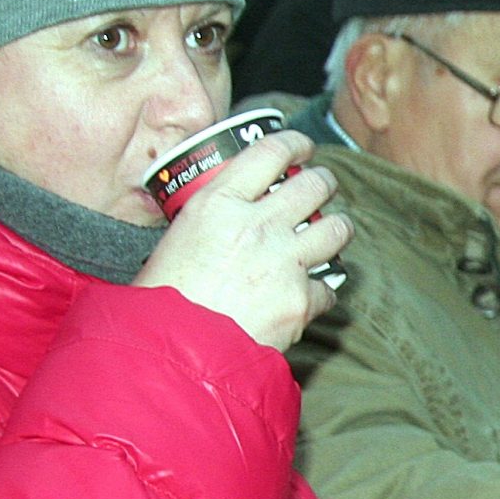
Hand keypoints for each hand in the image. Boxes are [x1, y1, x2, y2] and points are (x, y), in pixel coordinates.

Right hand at [135, 131, 351, 350]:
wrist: (173, 354)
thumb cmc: (161, 302)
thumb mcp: (174, 241)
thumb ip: (210, 222)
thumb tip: (229, 216)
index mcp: (218, 204)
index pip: (271, 152)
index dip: (295, 143)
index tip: (303, 147)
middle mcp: (257, 225)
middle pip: (315, 184)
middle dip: (324, 182)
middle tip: (322, 188)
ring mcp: (285, 262)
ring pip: (338, 228)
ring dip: (337, 229)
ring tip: (330, 233)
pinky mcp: (301, 299)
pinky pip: (329, 286)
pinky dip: (321, 291)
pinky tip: (309, 294)